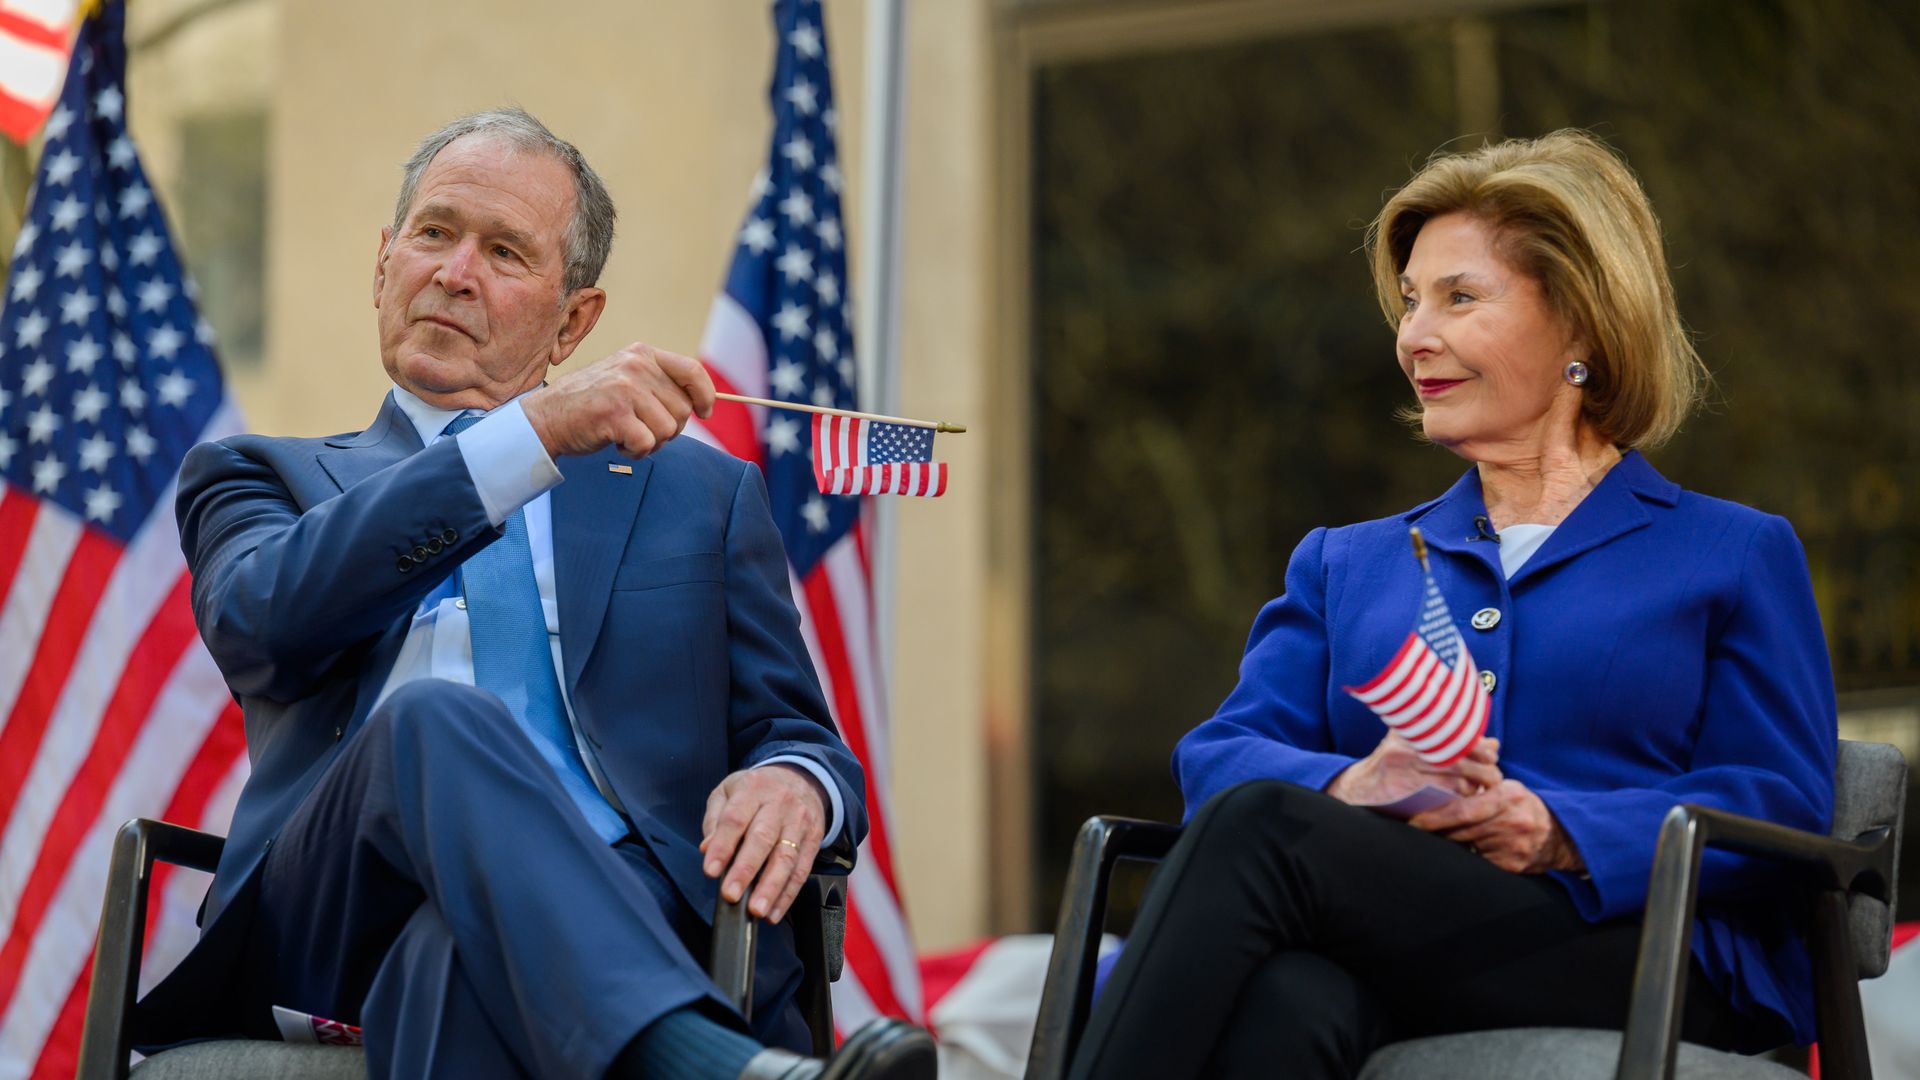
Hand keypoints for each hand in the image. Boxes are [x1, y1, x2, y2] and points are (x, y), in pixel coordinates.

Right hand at [520, 342, 715, 458]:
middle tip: (642, 429)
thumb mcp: (626, 378)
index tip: (705, 411)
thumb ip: (658, 383)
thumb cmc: (592, 403)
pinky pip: (647, 444)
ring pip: (668, 430)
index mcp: (642, 354)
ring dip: (651, 443)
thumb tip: (702, 402)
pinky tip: (618, 444)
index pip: (692, 370)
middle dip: (669, 429)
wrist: (546, 417)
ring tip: (626, 435)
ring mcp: (625, 389)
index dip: (705, 394)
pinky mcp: (615, 415)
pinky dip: (636, 452)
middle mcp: (636, 367)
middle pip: (682, 409)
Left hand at [700, 765, 827, 923]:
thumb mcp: (728, 791)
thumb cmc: (757, 790)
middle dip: (746, 870)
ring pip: (786, 857)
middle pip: (762, 838)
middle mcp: (779, 803)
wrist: (801, 777)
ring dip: (771, 887)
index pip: (735, 818)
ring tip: (756, 910)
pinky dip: (788, 894)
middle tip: (731, 895)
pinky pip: (802, 869)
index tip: (711, 871)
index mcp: (752, 788)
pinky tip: (774, 911)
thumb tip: (707, 849)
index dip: (722, 845)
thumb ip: (715, 820)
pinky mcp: (813, 839)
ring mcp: (799, 821)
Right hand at [1325, 733, 1501, 805]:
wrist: (1359, 789)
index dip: (1480, 747)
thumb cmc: (1393, 763)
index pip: (1455, 734)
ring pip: (1456, 782)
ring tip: (1480, 789)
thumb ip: (1450, 739)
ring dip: (1475, 788)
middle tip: (1494, 777)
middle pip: (1459, 759)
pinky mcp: (1405, 795)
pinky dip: (1461, 801)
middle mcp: (1407, 748)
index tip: (1492, 755)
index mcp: (1411, 730)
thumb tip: (1492, 743)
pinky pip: (1444, 800)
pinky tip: (1465, 801)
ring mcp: (1405, 772)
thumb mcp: (1414, 740)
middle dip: (1484, 770)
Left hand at [1409, 778, 1581, 873]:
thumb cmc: (1522, 807)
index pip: (1464, 808)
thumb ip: (1480, 783)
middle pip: (1461, 829)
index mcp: (1509, 796)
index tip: (1413, 818)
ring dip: (1449, 841)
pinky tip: (1460, 850)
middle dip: (1436, 829)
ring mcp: (1512, 846)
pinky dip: (1466, 855)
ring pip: (1466, 845)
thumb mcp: (1507, 788)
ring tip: (1435, 835)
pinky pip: (1478, 861)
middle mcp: (1511, 821)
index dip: (1436, 815)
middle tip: (1415, 827)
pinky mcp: (1511, 865)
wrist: (1558, 837)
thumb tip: (1445, 768)